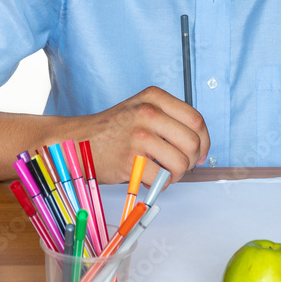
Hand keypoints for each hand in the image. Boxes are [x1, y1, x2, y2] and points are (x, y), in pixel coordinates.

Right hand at [78, 86, 208, 186]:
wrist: (76, 141)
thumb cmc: (112, 130)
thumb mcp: (140, 109)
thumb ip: (169, 119)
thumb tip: (200, 146)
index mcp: (154, 97)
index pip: (196, 119)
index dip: (204, 141)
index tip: (200, 152)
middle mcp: (148, 112)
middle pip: (193, 142)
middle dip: (191, 161)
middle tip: (179, 166)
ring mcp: (139, 135)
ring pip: (181, 162)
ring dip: (176, 175)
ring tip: (162, 173)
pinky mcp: (130, 159)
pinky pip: (162, 177)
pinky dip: (159, 184)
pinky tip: (147, 178)